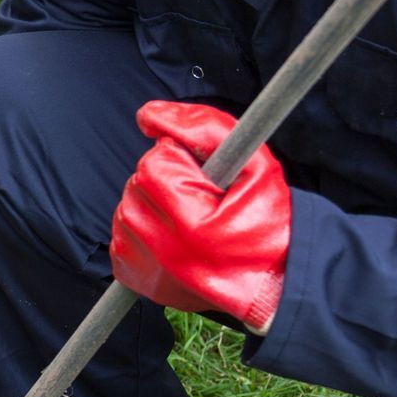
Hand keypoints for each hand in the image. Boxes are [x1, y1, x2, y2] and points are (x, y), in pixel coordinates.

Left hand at [109, 100, 289, 332]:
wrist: (276, 279)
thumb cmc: (270, 220)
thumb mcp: (255, 163)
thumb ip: (204, 127)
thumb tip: (148, 114)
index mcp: (191, 225)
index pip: (154, 164)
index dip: (180, 160)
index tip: (206, 177)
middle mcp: (164, 253)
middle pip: (136, 186)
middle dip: (165, 181)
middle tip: (200, 198)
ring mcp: (148, 271)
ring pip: (126, 209)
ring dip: (152, 204)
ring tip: (189, 216)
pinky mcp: (139, 282)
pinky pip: (120, 238)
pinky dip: (142, 230)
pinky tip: (172, 235)